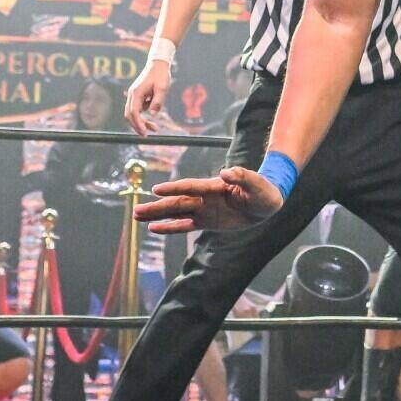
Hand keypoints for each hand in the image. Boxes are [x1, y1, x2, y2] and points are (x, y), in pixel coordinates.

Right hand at [124, 60, 172, 133]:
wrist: (158, 64)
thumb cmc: (161, 75)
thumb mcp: (162, 88)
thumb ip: (158, 101)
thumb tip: (153, 115)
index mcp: (137, 93)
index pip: (134, 113)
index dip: (138, 124)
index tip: (145, 133)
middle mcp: (132, 95)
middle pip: (129, 115)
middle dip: (137, 126)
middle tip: (147, 135)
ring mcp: (134, 95)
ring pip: (133, 113)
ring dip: (141, 121)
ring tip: (155, 128)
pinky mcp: (138, 95)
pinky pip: (138, 108)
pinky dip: (143, 115)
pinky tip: (154, 111)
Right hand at [135, 167, 283, 235]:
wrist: (265, 204)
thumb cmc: (263, 190)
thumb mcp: (256, 183)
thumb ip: (242, 176)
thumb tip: (226, 172)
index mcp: (214, 187)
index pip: (190, 187)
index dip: (174, 188)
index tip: (156, 190)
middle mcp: (204, 198)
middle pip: (176, 202)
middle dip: (157, 206)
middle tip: (135, 210)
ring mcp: (203, 210)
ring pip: (175, 213)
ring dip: (157, 215)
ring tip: (137, 216)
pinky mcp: (206, 222)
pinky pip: (184, 225)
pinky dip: (170, 227)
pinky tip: (154, 229)